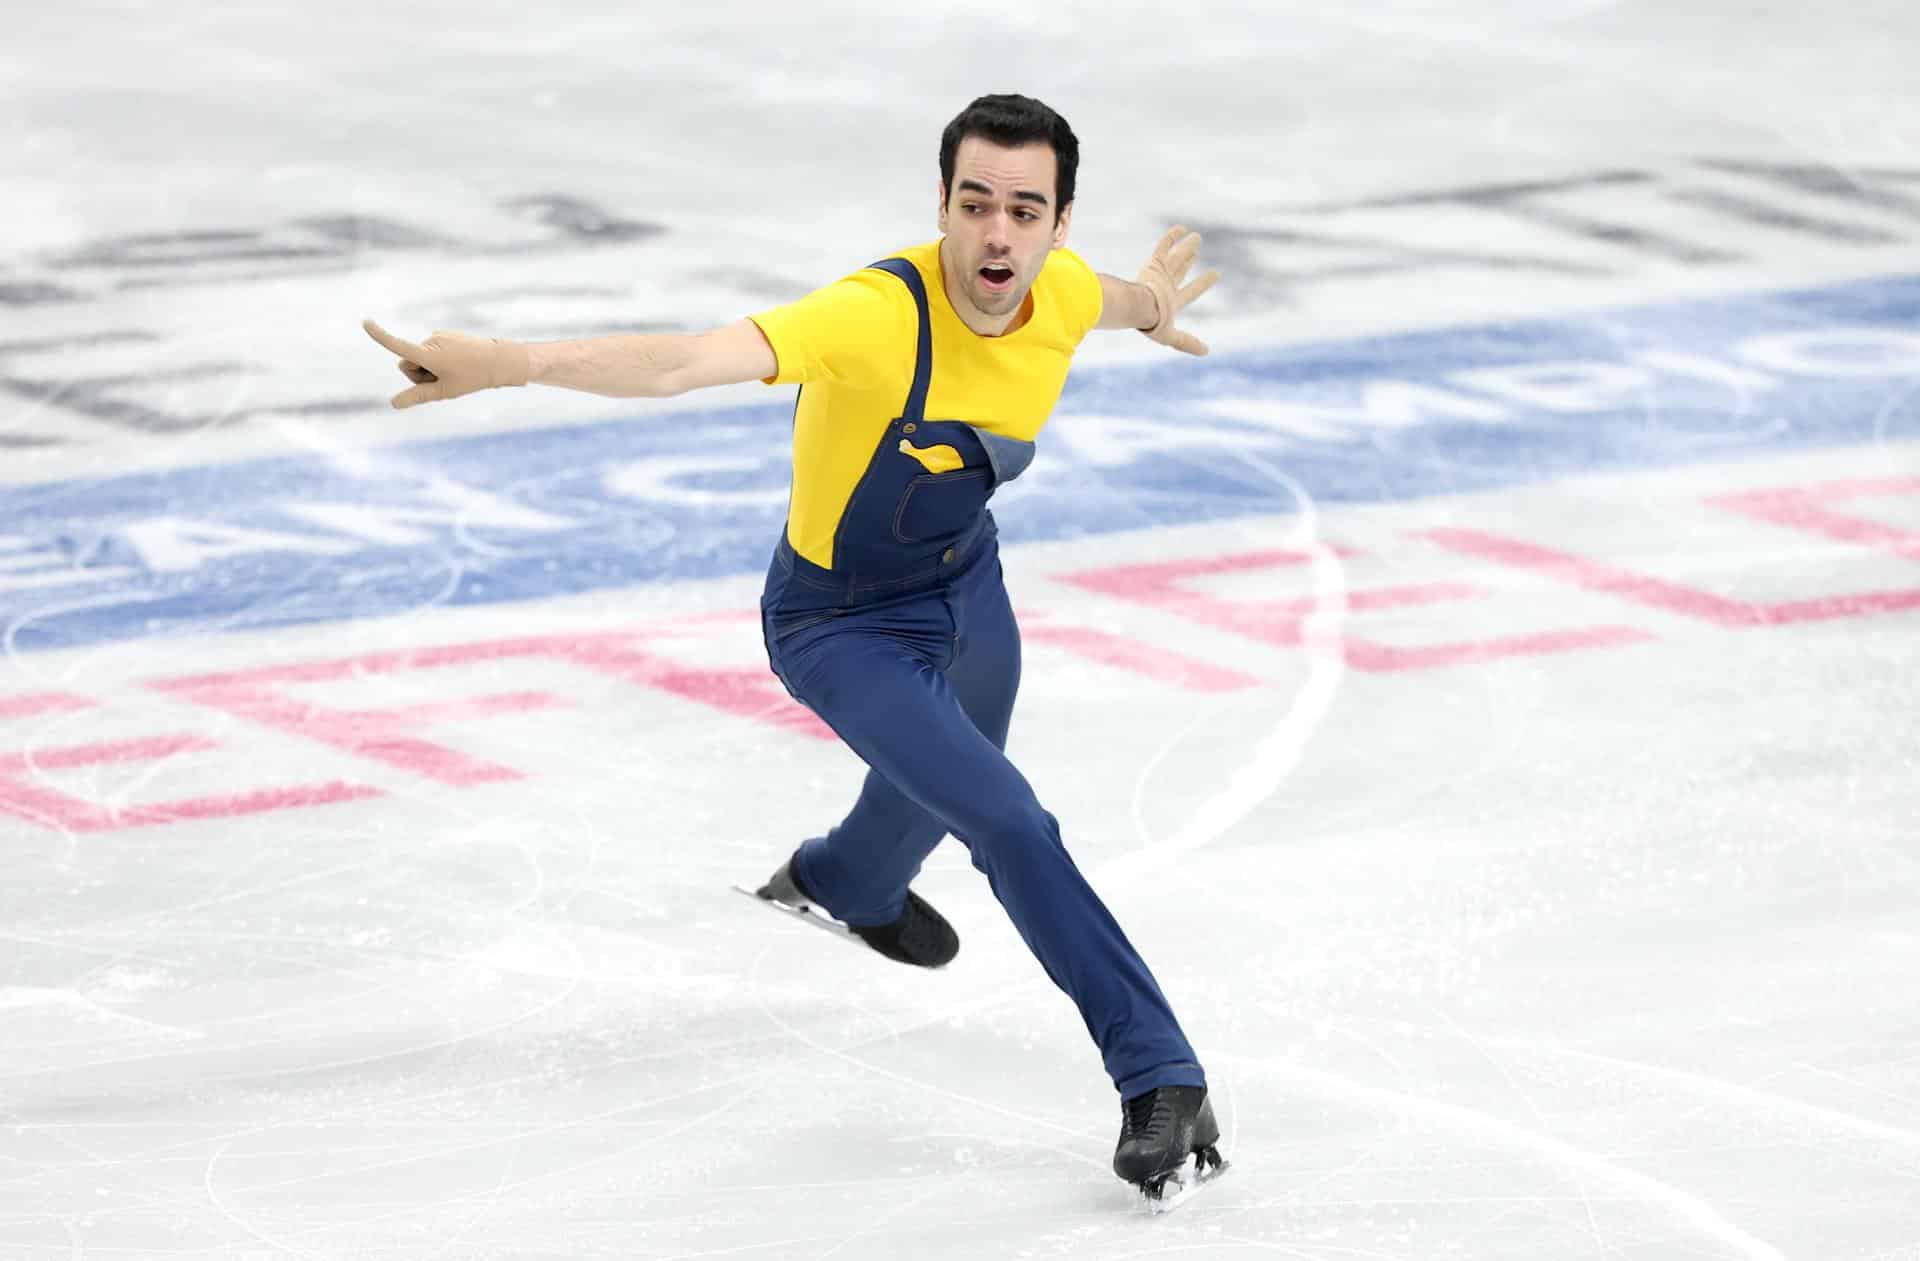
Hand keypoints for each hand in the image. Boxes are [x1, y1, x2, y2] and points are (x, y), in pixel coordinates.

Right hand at [362, 319, 530, 408]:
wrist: (499, 361)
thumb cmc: (472, 378)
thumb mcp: (443, 391)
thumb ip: (416, 396)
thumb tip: (393, 404)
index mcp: (429, 354)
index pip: (398, 345)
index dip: (380, 336)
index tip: (365, 322)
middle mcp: (431, 340)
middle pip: (408, 362)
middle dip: (418, 373)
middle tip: (443, 380)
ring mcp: (439, 335)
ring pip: (420, 356)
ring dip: (430, 367)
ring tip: (455, 371)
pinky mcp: (446, 334)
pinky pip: (432, 349)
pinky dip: (439, 358)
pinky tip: (459, 363)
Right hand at [1135, 226, 1219, 355]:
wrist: (1136, 308)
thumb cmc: (1151, 324)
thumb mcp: (1171, 337)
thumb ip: (1187, 343)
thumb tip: (1206, 352)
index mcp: (1171, 301)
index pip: (1190, 290)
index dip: (1203, 283)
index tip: (1216, 273)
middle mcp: (1166, 285)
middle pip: (1181, 269)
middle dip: (1189, 259)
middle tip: (1198, 247)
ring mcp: (1159, 274)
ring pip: (1176, 257)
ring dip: (1186, 248)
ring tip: (1197, 237)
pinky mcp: (1153, 264)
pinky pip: (1163, 246)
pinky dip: (1172, 237)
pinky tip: (1182, 228)